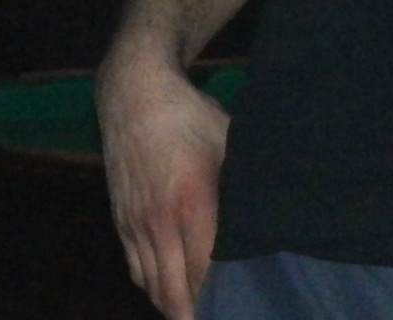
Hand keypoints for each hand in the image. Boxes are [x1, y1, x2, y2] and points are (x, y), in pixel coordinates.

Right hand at [100, 46, 230, 319]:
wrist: (135, 95)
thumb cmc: (191, 117)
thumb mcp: (229, 144)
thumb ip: (242, 188)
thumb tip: (272, 219)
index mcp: (192, 202)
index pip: (206, 273)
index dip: (221, 299)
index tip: (242, 307)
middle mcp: (159, 222)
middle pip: (175, 293)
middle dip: (198, 315)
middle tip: (223, 317)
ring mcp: (135, 226)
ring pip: (154, 288)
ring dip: (176, 306)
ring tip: (202, 312)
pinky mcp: (120, 223)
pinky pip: (137, 272)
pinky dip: (156, 289)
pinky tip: (174, 292)